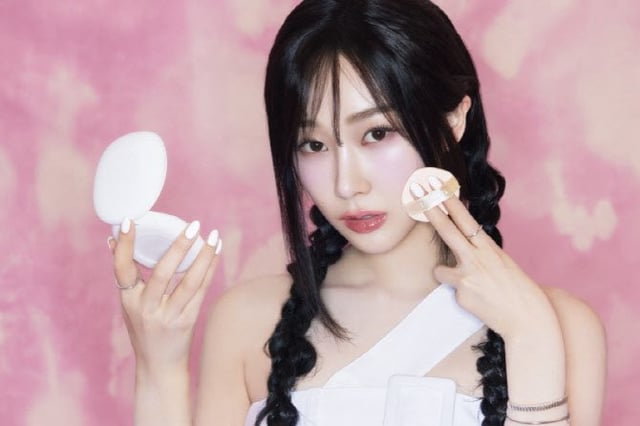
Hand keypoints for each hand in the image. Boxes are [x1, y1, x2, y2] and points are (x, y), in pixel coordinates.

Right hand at [109, 218, 221, 373]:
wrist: (158, 367)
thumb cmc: (144, 329)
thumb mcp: (129, 304)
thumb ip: (126, 275)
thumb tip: (113, 240)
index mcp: (128, 300)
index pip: (122, 268)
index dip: (125, 245)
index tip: (130, 220)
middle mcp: (146, 309)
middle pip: (162, 273)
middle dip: (178, 246)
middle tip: (193, 225)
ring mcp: (168, 317)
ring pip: (188, 282)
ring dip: (203, 257)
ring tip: (213, 236)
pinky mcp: (187, 322)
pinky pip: (201, 291)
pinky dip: (210, 270)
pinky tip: (216, 253)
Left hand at [412, 179, 555, 340]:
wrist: (528, 317)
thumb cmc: (516, 290)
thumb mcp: (501, 263)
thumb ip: (480, 252)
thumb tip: (464, 242)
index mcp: (489, 248)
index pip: (465, 220)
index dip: (450, 202)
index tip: (437, 186)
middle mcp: (477, 258)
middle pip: (447, 230)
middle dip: (431, 209)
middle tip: (417, 191)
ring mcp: (468, 276)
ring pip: (440, 270)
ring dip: (449, 277)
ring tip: (475, 287)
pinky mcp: (462, 294)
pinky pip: (452, 291)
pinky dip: (461, 295)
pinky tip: (479, 301)